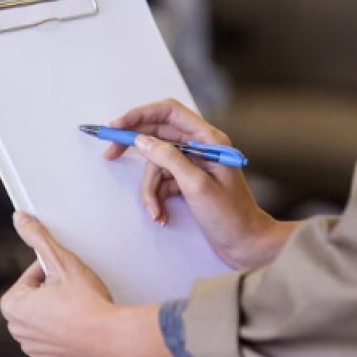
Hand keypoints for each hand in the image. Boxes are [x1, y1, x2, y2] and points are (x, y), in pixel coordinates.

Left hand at [0, 212, 176, 356]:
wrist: (114, 339)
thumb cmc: (87, 301)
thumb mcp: (62, 262)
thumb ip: (38, 238)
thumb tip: (20, 219)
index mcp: (13, 306)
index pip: (31, 277)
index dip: (51, 272)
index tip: (67, 276)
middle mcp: (18, 331)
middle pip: (36, 301)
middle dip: (52, 294)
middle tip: (76, 292)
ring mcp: (34, 352)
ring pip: (46, 324)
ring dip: (58, 315)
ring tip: (80, 311)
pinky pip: (55, 347)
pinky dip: (66, 338)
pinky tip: (81, 331)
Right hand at [104, 99, 296, 269]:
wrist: (246, 244)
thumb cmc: (231, 216)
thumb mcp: (196, 186)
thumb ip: (169, 158)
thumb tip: (142, 140)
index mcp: (208, 139)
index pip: (169, 112)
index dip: (140, 115)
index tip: (117, 126)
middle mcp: (200, 147)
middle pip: (158, 136)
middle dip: (134, 149)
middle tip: (110, 155)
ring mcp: (193, 165)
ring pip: (156, 165)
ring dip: (150, 189)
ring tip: (155, 210)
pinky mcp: (187, 182)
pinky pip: (161, 182)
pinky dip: (156, 198)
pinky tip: (161, 215)